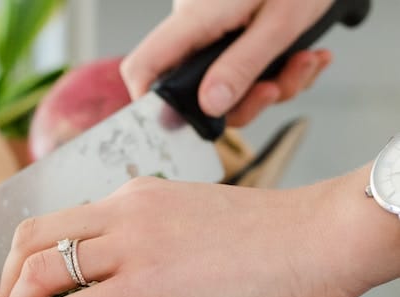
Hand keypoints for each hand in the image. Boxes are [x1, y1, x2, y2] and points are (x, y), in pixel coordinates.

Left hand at [0, 164, 399, 296]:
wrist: (319, 236)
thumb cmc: (266, 238)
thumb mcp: (190, 223)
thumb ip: (147, 241)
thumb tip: (118, 281)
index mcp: (131, 197)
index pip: (53, 221)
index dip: (23, 259)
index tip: (22, 293)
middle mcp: (122, 211)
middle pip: (29, 238)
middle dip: (4, 283)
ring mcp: (133, 245)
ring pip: (41, 270)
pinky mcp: (150, 284)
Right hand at [120, 0, 333, 125]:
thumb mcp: (280, 21)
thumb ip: (242, 65)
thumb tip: (209, 106)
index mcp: (194, 18)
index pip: (144, 66)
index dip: (149, 103)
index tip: (178, 125)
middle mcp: (196, 29)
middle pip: (194, 91)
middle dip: (244, 102)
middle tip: (276, 88)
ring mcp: (214, 34)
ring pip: (227, 88)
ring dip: (272, 86)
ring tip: (304, 62)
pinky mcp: (234, 37)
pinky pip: (245, 73)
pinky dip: (279, 73)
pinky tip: (305, 56)